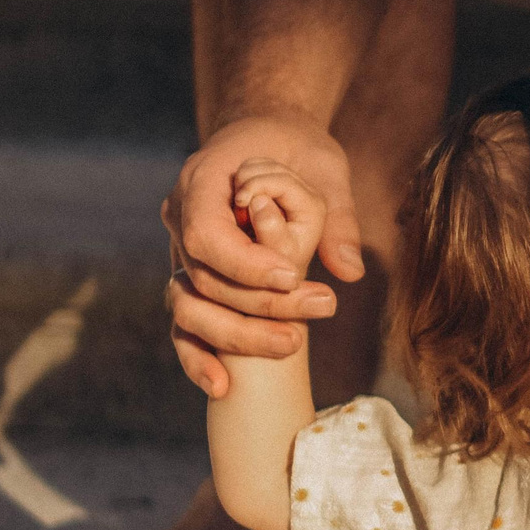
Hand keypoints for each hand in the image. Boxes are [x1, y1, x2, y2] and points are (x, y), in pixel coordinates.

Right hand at [163, 113, 359, 397]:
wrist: (268, 142)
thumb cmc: (297, 151)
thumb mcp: (323, 169)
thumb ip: (334, 216)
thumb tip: (350, 271)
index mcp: (203, 180)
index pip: (207, 232)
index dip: (244, 262)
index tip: (291, 277)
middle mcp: (180, 216)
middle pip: (205, 276)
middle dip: (259, 303)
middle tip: (321, 309)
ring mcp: (181, 252)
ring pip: (191, 306)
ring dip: (238, 334)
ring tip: (295, 344)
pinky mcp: (192, 281)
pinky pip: (185, 324)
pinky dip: (199, 357)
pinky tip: (222, 387)